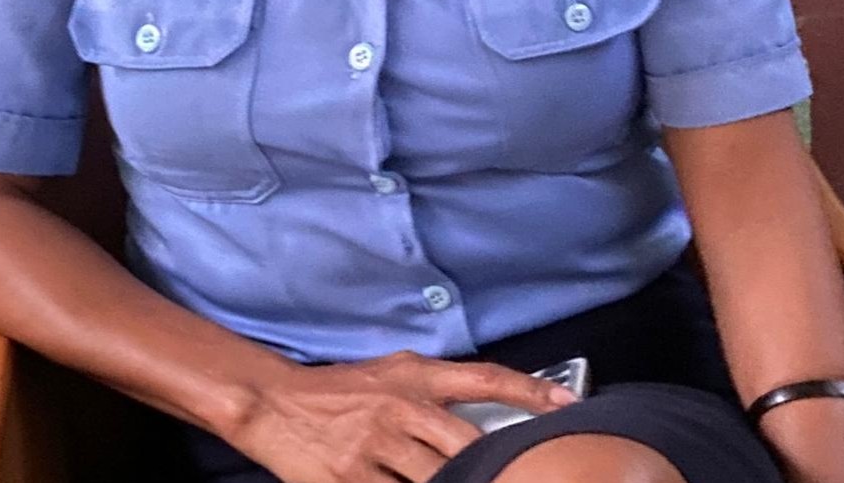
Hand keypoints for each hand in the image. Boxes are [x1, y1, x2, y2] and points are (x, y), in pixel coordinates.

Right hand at [228, 350, 575, 482]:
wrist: (275, 405)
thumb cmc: (341, 390)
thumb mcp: (393, 373)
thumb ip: (438, 391)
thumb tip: (488, 414)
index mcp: (414, 377)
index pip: (484, 380)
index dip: (530, 392)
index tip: (568, 406)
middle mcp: (400, 408)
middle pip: (465, 448)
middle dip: (489, 470)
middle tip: (512, 475)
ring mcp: (375, 447)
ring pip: (434, 482)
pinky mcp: (352, 480)